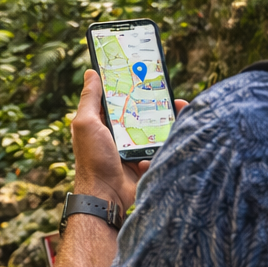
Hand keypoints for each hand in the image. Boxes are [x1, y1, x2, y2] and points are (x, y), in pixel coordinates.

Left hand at [70, 70, 187, 210]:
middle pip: (140, 111)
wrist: (107, 196)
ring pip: (154, 127)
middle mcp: (118, 132)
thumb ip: (89, 99)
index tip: (143, 71)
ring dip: (168, 117)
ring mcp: (133, 147)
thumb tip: (91, 73)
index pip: (117, 98)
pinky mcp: (145, 160)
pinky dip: (169, 139)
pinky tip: (179, 129)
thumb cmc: (93, 159)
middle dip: (155, 100)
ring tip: (181, 106)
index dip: (129, 85)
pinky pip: (161, 146)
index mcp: (103, 122)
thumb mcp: (86, 124)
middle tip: (169, 90)